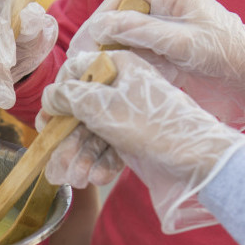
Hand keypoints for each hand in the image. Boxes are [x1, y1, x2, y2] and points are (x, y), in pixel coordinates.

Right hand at [40, 51, 244, 232]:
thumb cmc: (151, 124)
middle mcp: (123, 86)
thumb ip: (69, 97)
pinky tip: (97, 178)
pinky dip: (101, 162)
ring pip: (93, 132)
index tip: (47, 122)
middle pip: (81, 109)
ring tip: (77, 179)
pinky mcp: (137, 136)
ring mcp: (130, 113)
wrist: (197, 158)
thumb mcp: (102, 106)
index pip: (75, 73)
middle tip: (56, 164)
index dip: (57, 98)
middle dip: (68, 140)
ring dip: (82, 157)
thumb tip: (49, 96)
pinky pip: (111, 146)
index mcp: (118, 66)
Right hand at [68, 0, 244, 129]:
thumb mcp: (184, 43)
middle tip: (77, 63)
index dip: (99, 21)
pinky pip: (131, 50)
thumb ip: (144, 32)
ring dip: (102, 52)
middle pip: (116, 15)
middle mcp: (162, 3)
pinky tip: (103, 75)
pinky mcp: (160, 47)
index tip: (81, 46)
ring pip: (120, 34)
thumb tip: (103, 27)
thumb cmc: (226, 55)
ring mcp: (160, 25)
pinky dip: (116, 62)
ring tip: (84, 72)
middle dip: (95, 38)